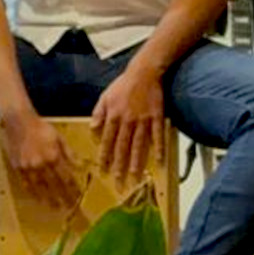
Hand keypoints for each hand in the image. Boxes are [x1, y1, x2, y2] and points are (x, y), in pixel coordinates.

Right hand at [0, 113, 80, 208]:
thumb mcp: (59, 137)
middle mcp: (41, 164)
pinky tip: (36, 198)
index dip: (72, 189)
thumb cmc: (41, 128)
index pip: (66, 178)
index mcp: (54, 156)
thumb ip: (69, 153)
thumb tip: (80, 167)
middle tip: (68, 207)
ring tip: (53, 207)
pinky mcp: (18, 167)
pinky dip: (32, 192)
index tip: (78, 197)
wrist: (18, 121)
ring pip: (40, 187)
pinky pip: (25, 182)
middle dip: (62, 197)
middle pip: (54, 185)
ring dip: (48, 198)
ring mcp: (28, 167)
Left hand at [91, 66, 166, 185]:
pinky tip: (160, 161)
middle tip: (119, 181)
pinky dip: (159, 148)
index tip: (103, 170)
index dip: (105, 156)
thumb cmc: (123, 85)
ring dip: (137, 161)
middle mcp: (127, 120)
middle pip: (122, 146)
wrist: (144, 73)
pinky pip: (158, 135)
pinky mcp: (156, 117)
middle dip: (120, 165)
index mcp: (113, 116)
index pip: (107, 141)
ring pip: (139, 144)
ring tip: (136, 177)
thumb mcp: (104, 97)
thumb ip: (98, 113)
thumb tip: (93, 128)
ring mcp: (142, 120)